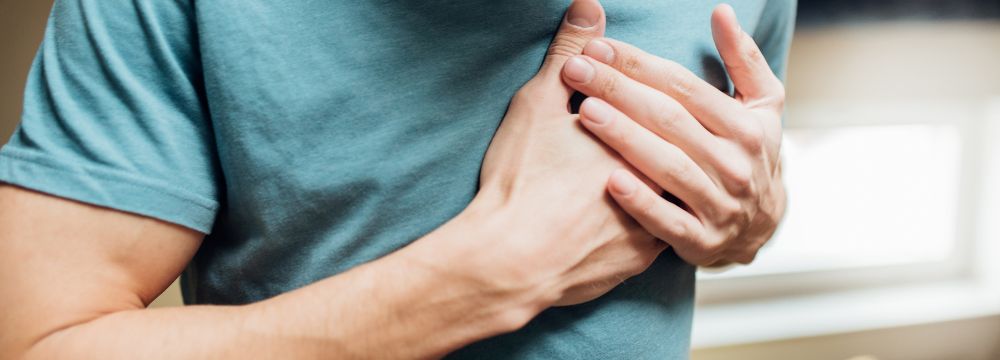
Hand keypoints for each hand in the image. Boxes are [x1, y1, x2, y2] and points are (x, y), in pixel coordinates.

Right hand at [458, 0, 668, 306]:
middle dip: (666, 133)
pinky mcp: (637, 260)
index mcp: (640, 142)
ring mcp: (652, 226)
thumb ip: (569, 52)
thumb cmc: (521, 181)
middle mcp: (659, 183)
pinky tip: (637, 204)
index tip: (637, 85)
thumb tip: (589, 8)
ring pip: (673, 193)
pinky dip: (647, 214)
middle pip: (677, 149)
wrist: (511, 261)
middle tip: (652, 124)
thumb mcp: (540, 104)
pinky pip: (655, 231)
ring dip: (664, 177)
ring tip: (647, 162)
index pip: (665, 108)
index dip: (652, 90)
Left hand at [559, 4, 785, 266]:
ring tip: (584, 112)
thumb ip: (743, 59)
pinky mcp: (701, 241)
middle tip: (576, 71)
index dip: (640, 64)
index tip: (599, 47)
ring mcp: (719, 205)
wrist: (760, 230)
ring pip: (667, 166)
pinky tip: (609, 181)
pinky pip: (667, 222)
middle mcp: (736, 165)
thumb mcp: (762, 107)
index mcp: (746, 127)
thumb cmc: (748, 155)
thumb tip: (721, 11)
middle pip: (670, 120)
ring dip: (625, 138)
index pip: (684, 87)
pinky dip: (641, 203)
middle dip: (619, 90)